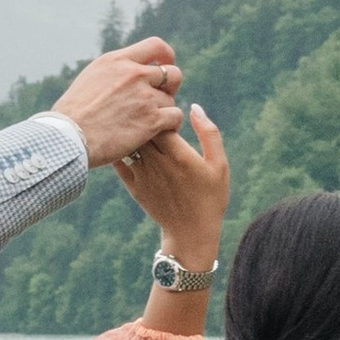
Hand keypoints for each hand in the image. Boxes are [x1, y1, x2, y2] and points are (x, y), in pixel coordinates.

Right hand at [54, 36, 185, 170]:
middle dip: (170, 87)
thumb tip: (122, 72)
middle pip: (172, 73)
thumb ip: (112, 72)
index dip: (166, 56)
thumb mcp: (89, 79)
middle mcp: (134, 74)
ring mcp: (144, 96)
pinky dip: (170, 126)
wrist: (68, 137)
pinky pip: (175, 117)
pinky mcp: (151, 120)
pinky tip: (159, 133)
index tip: (165, 66)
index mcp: (117, 61)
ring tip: (150, 124)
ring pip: (171, 99)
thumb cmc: (71, 115)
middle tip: (159, 100)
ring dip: (164, 111)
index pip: (155, 46)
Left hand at [116, 97, 228, 272]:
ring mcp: (143, 176)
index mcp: (180, 155)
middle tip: (149, 116)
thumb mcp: (218, 164)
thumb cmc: (210, 197)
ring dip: (132, 134)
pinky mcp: (134, 187)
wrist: (191, 233)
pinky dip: (121, 150)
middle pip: (142, 129)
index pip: (159, 120)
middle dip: (144, 120)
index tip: (166, 113)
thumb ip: (208, 133)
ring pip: (129, 144)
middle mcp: (158, 163)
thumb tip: (194, 106)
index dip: (160, 112)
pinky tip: (127, 145)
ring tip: (138, 129)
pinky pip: (120, 162)